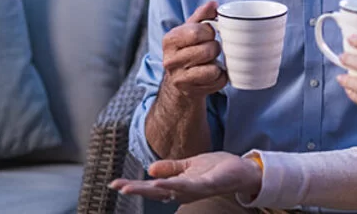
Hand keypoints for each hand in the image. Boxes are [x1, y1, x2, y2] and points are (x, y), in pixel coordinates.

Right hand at [109, 152, 261, 203]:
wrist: (241, 170)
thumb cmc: (217, 169)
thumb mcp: (189, 165)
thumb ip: (171, 168)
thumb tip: (150, 169)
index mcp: (178, 185)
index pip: (152, 186)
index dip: (134, 185)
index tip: (114, 183)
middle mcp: (184, 191)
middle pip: (156, 191)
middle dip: (136, 189)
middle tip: (117, 186)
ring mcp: (195, 189)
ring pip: (168, 190)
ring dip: (149, 189)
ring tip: (130, 186)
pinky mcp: (207, 184)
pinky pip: (188, 186)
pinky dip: (173, 185)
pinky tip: (161, 183)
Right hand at [161, 1, 226, 98]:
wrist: (180, 81)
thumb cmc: (188, 49)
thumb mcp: (191, 29)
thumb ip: (202, 15)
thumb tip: (213, 4)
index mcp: (170, 40)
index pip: (197, 32)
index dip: (210, 31)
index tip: (209, 34)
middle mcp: (170, 60)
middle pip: (208, 50)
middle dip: (215, 47)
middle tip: (211, 49)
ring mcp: (180, 78)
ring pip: (212, 67)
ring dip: (217, 62)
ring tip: (211, 61)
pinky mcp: (192, 91)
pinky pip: (218, 80)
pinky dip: (221, 76)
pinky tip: (213, 73)